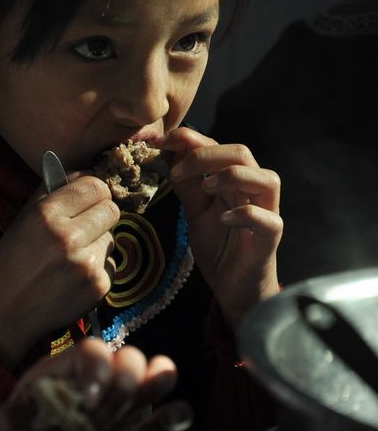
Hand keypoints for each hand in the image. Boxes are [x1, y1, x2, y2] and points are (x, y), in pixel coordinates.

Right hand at [0, 176, 119, 366]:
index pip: (95, 185)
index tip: (87, 200)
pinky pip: (112, 265)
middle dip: (99, 216)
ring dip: (97, 244)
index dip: (93, 193)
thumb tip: (84, 171)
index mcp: (46, 214)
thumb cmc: (11, 262)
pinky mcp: (98, 286)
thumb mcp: (22, 219)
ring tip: (71, 258)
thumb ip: (51, 192)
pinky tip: (74, 278)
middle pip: (112, 210)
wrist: (4, 313)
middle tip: (82, 228)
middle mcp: (68, 237)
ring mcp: (86, 264)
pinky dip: (97, 270)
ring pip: (111, 238)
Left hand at [0, 338, 192, 430]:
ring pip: (153, 377)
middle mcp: (96, 386)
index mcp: (63, 376)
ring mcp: (120, 413)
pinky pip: (167, 421)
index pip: (90, 352)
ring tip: (152, 393)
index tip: (88, 399)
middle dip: (126, 377)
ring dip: (158, 378)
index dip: (96, 367)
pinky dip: (177, 414)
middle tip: (107, 411)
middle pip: (127, 358)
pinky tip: (174, 417)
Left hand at [159, 127, 281, 328]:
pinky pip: (269, 220)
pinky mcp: (269, 241)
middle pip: (243, 154)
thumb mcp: (195, 213)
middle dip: (207, 154)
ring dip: (232, 176)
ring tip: (206, 189)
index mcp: (236, 182)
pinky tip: (224, 218)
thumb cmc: (220, 248)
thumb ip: (188, 185)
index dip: (191, 139)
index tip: (161, 143)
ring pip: (267, 179)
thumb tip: (172, 154)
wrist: (234, 290)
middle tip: (178, 171)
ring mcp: (266, 215)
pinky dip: (247, 213)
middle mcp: (254, 193)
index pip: (220, 146)